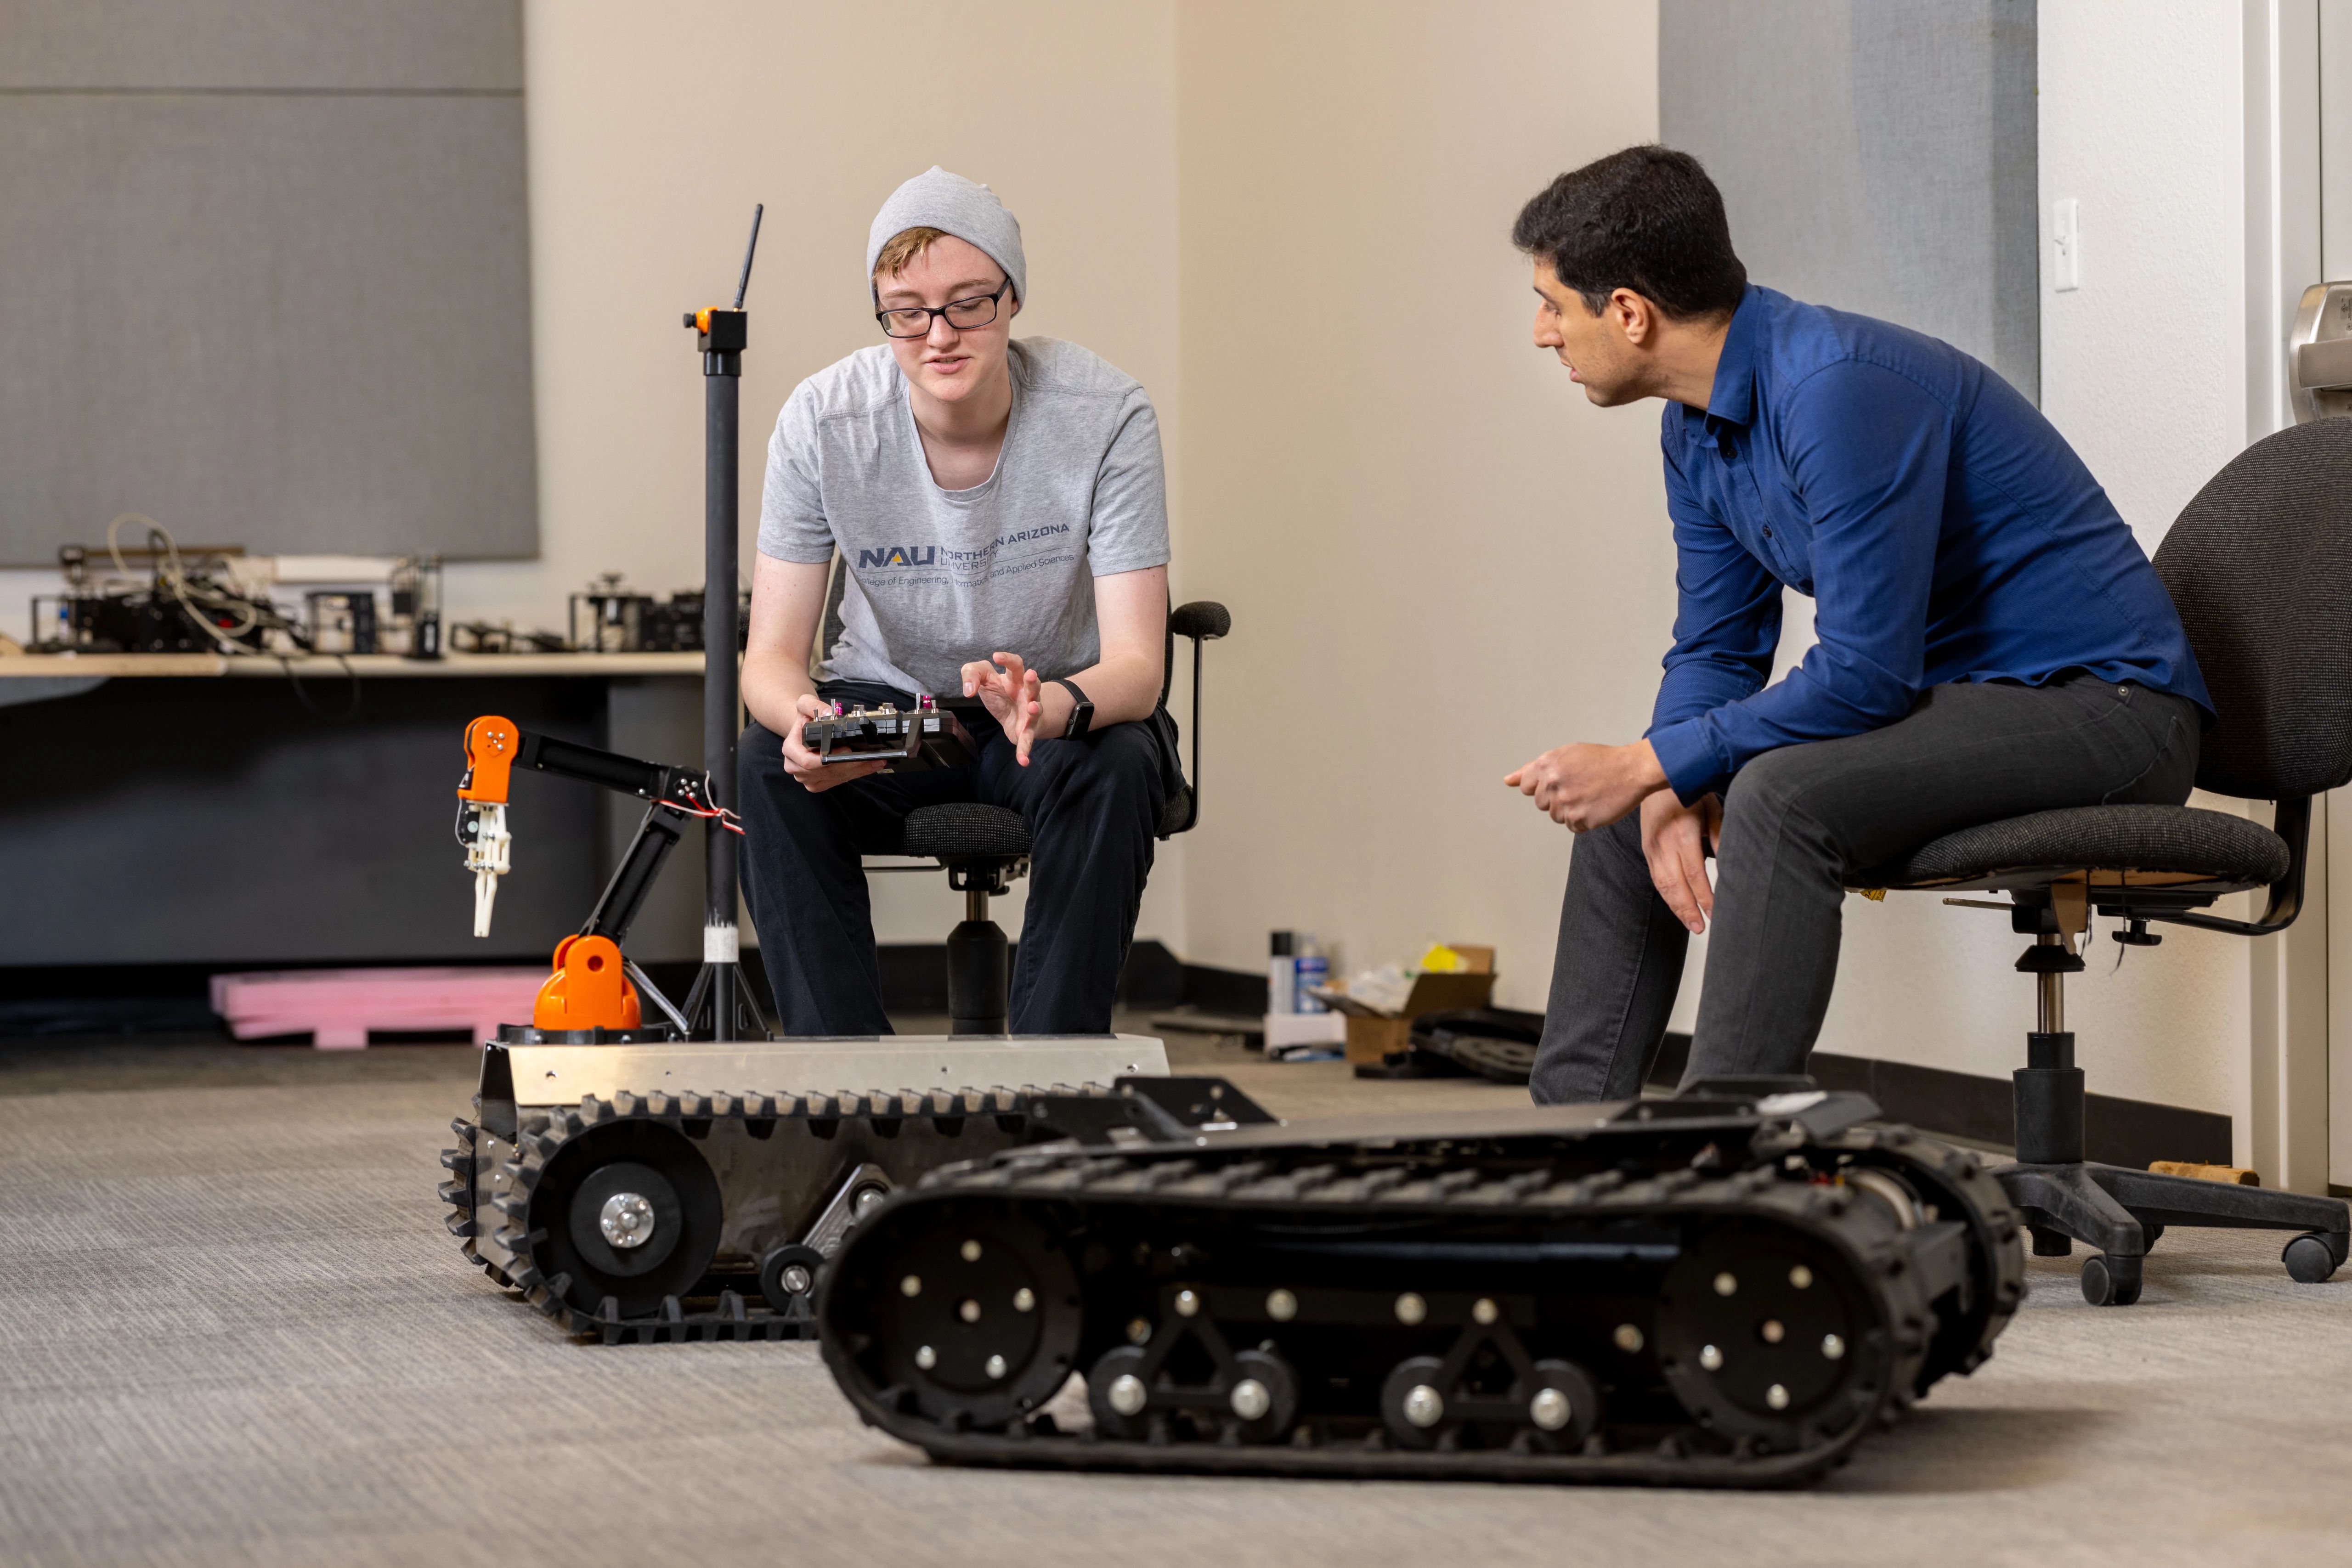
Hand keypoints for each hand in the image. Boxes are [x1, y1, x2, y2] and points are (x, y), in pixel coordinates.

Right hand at [781, 692, 885, 792]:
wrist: (804, 731)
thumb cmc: (805, 718)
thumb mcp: (805, 704)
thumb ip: (814, 705)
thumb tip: (829, 714)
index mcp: (790, 750)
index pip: (808, 761)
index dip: (828, 759)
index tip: (847, 749)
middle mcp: (795, 767)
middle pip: (825, 772)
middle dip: (849, 765)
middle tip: (870, 756)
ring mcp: (806, 778)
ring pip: (834, 778)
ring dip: (857, 770)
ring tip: (875, 761)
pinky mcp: (817, 784)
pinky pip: (838, 781)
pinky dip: (855, 774)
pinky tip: (869, 766)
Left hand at [962, 650, 1044, 765]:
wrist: (1013, 717)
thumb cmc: (999, 694)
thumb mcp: (982, 678)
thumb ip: (972, 674)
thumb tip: (968, 690)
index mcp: (1014, 679)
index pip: (1015, 665)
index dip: (1007, 659)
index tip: (996, 656)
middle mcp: (1026, 693)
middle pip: (1033, 684)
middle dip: (1033, 680)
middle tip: (1031, 675)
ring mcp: (1029, 713)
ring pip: (1036, 709)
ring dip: (1036, 709)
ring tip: (1033, 708)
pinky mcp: (1026, 731)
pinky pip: (1027, 741)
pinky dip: (1025, 751)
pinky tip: (1023, 761)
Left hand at [1504, 740, 1667, 831]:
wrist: (1632, 770)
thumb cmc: (1600, 761)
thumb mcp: (1566, 754)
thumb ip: (1533, 768)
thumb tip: (1507, 781)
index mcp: (1547, 765)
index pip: (1526, 787)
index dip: (1543, 786)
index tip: (1559, 782)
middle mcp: (1553, 783)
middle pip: (1542, 804)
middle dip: (1557, 798)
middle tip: (1579, 786)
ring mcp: (1566, 803)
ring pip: (1556, 817)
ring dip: (1570, 810)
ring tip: (1588, 795)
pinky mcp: (1581, 818)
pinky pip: (1573, 827)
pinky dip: (1583, 820)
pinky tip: (1595, 805)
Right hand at [1641, 789, 1721, 933]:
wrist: (1652, 776)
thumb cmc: (1686, 790)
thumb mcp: (1711, 807)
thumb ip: (1718, 835)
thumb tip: (1727, 861)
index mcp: (1681, 834)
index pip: (1695, 874)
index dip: (1705, 896)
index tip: (1716, 911)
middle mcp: (1663, 844)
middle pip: (1676, 885)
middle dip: (1689, 910)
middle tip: (1701, 928)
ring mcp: (1651, 848)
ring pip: (1663, 885)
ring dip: (1677, 907)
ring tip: (1691, 924)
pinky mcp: (1646, 849)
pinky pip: (1656, 878)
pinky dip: (1666, 895)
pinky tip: (1677, 906)